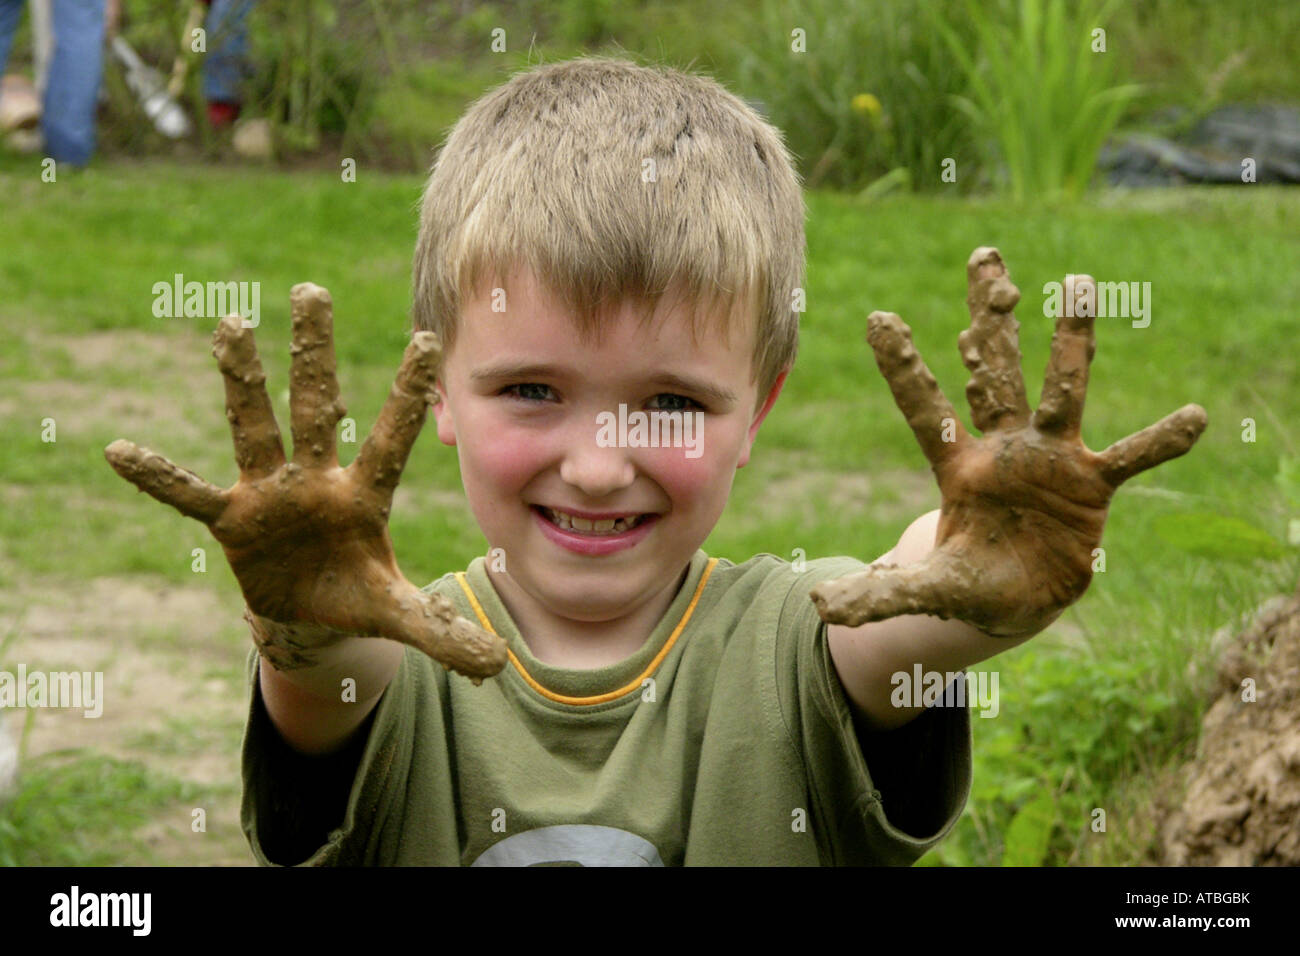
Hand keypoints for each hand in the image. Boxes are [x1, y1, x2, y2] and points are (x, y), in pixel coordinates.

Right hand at [105, 284, 507, 681]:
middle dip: (312, 354)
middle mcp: (317, 480)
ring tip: (230, 323)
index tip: (427, 339)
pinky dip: (159, 478)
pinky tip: (119, 451)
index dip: (407, 395)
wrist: (310, 615)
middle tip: (312, 291)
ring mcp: (271, 493)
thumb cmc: (359, 597)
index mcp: (365, 495)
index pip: (390, 437)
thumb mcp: (401, 617)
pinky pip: (190, 494)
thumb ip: (444, 634)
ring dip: (241, 381)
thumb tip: (497, 667)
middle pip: (316, 406)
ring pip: (255, 426)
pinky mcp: (233, 520)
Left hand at [810, 247, 1206, 637]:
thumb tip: (819, 604)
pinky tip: (1194, 417)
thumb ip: (876, 594)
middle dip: (990, 320)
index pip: (924, 409)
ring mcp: (1051, 459)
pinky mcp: (1092, 485)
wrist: (1018, 598)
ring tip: (1078, 283)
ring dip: (1071, 342)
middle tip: (985, 258)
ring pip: (1062, 390)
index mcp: (956, 465)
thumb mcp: (923, 591)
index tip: (878, 317)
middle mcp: (1003, 448)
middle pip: (994, 373)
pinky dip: (1159, 441)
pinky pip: (1131, 458)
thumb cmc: (966, 582)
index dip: (903, 368)